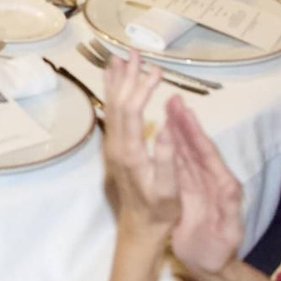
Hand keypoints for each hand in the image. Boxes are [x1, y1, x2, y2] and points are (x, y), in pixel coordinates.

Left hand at [98, 52, 176, 246]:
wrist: (141, 228)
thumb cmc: (160, 211)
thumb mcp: (169, 190)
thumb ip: (166, 159)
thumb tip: (164, 127)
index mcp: (130, 153)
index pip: (132, 111)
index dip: (141, 88)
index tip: (156, 70)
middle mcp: (116, 146)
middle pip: (118, 104)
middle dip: (126, 77)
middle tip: (134, 53)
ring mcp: (113, 147)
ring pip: (111, 107)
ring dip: (116, 83)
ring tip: (118, 59)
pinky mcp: (115, 149)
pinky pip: (113, 114)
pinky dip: (114, 95)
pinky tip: (116, 85)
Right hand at [165, 97, 243, 274]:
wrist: (210, 264)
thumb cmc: (219, 251)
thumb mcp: (228, 233)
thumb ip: (231, 209)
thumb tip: (231, 186)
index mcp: (223, 186)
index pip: (208, 155)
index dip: (197, 134)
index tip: (185, 113)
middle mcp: (211, 178)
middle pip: (196, 147)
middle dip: (184, 123)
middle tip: (172, 100)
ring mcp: (197, 182)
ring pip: (185, 151)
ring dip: (176, 129)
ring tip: (166, 107)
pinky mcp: (185, 188)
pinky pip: (177, 163)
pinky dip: (170, 146)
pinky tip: (162, 132)